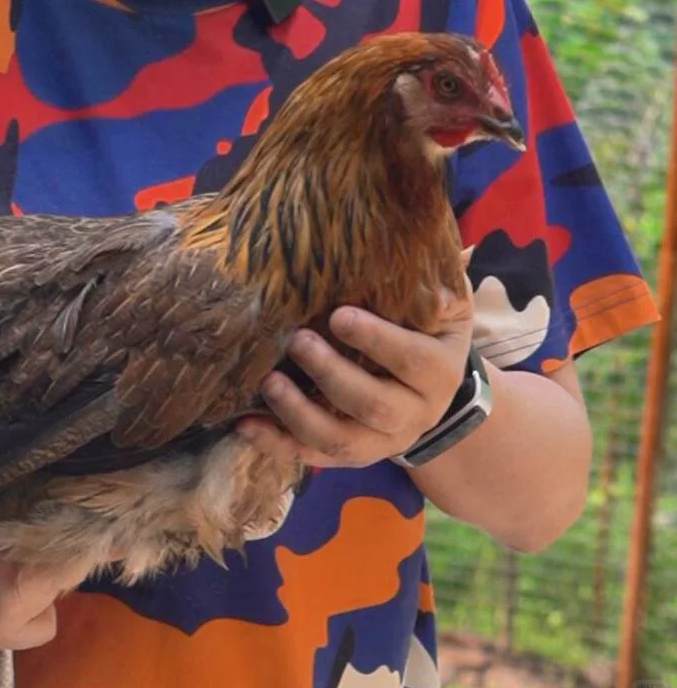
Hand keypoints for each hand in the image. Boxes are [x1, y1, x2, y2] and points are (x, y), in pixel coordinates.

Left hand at [238, 293, 473, 469]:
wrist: (432, 393)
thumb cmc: (426, 330)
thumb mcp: (443, 305)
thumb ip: (430, 281)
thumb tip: (406, 229)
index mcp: (439, 371)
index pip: (412, 360)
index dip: (377, 340)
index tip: (339, 315)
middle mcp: (414, 414)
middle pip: (373, 406)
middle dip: (331, 375)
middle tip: (297, 341)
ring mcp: (380, 441)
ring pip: (340, 441)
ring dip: (300, 414)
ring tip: (268, 382)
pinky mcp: (348, 455)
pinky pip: (311, 457)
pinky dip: (276, 444)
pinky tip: (245, 424)